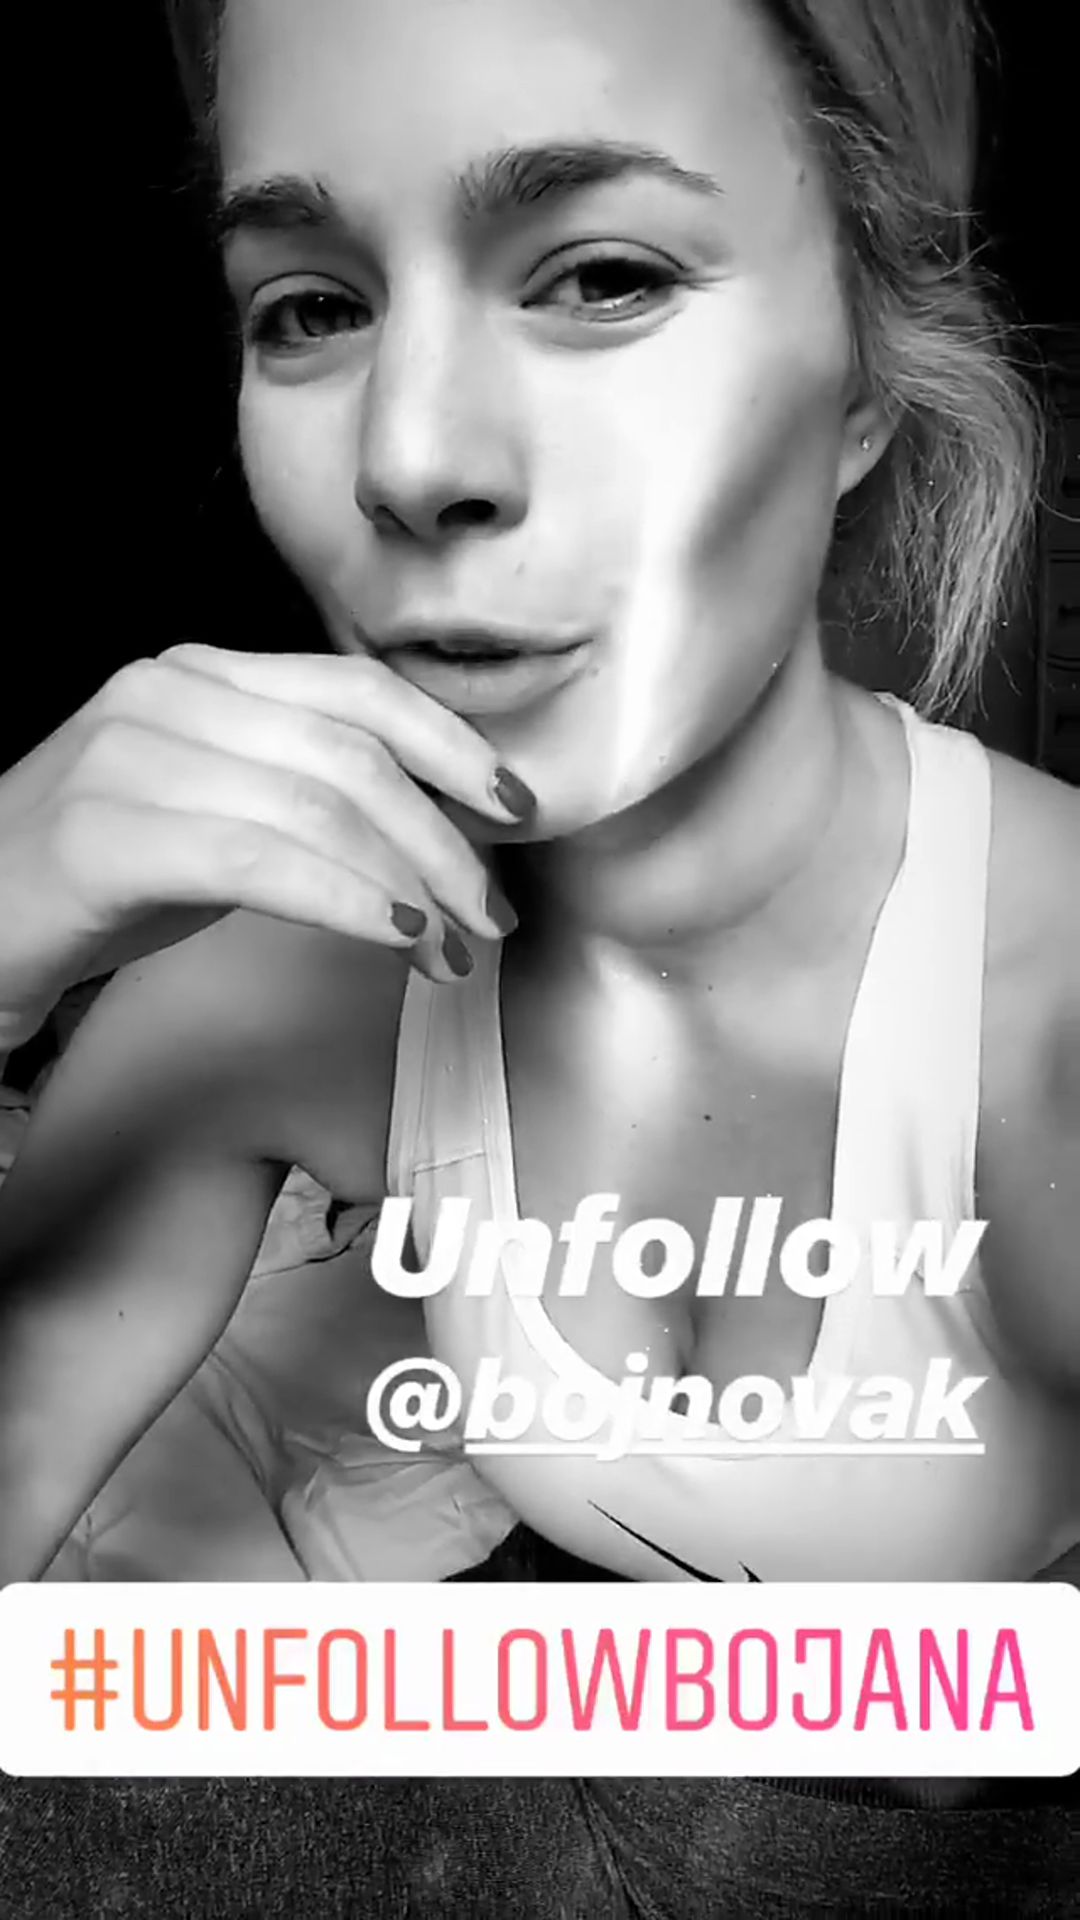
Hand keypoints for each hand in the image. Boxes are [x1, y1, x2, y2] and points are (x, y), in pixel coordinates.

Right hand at [0, 643, 534, 1021]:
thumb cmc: (99, 883)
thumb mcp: (217, 816)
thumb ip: (306, 798)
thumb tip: (435, 835)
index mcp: (200, 675)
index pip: (358, 689)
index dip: (451, 745)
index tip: (514, 806)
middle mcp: (164, 694)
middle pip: (353, 753)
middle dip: (444, 839)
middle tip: (491, 915)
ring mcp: (126, 756)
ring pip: (317, 806)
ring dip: (410, 884)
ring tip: (453, 948)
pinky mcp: (100, 834)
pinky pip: (257, 859)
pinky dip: (344, 899)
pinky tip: (394, 935)